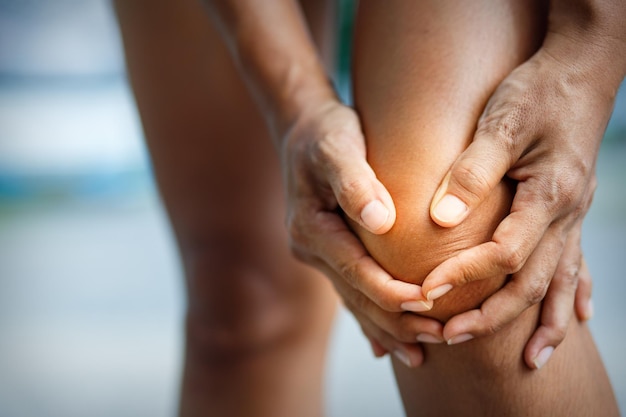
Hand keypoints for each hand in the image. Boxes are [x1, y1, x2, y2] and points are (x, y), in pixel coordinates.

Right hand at [280, 99, 443, 366]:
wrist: (304, 128)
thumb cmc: (326, 132)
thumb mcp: (338, 147)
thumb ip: (356, 183)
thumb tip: (382, 223)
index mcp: (311, 228)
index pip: (356, 271)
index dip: (392, 292)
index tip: (430, 304)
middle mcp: (310, 249)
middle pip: (357, 296)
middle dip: (397, 321)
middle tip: (440, 339)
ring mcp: (318, 255)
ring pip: (355, 301)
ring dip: (388, 327)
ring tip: (422, 353)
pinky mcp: (330, 253)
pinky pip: (352, 292)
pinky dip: (372, 318)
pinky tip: (388, 345)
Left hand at [422, 46, 613, 367]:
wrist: (581, 70)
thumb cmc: (537, 92)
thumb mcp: (502, 123)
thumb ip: (472, 172)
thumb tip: (440, 220)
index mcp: (548, 195)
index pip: (503, 255)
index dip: (464, 277)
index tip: (424, 291)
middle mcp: (566, 214)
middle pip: (531, 282)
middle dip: (491, 317)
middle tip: (449, 337)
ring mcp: (574, 216)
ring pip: (559, 283)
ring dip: (540, 324)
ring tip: (528, 362)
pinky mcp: (570, 211)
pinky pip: (576, 266)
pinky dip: (571, 297)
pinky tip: (571, 320)